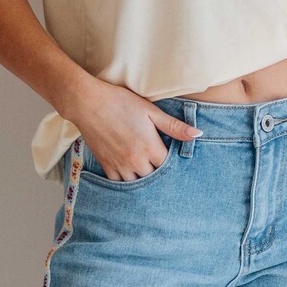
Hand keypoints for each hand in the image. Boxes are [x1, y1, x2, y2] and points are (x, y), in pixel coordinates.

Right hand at [68, 79, 200, 180]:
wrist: (88, 103)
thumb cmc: (121, 103)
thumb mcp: (151, 111)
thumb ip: (174, 126)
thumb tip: (198, 134)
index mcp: (150, 148)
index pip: (169, 167)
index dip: (174, 165)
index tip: (177, 161)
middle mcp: (136, 161)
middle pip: (155, 178)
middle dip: (160, 174)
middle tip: (163, 169)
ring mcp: (120, 165)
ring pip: (138, 184)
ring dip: (144, 180)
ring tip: (149, 173)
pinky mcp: (106, 165)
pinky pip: (119, 183)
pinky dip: (127, 182)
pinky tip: (132, 176)